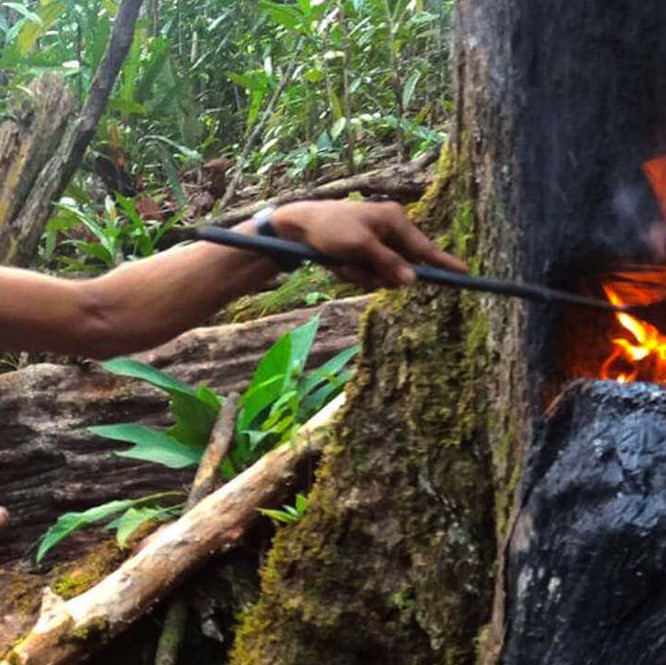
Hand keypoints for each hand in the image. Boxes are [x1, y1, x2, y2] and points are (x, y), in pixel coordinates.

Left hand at [271, 200, 466, 288]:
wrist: (299, 226)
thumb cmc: (330, 229)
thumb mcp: (359, 247)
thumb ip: (388, 263)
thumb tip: (413, 281)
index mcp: (395, 220)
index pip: (425, 248)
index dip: (443, 263)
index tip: (464, 273)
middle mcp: (390, 231)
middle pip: (401, 268)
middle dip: (377, 273)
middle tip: (355, 265)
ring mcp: (377, 243)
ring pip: (382, 275)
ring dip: (361, 275)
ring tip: (341, 261)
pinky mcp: (365, 253)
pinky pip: (367, 274)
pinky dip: (352, 273)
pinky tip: (337, 263)